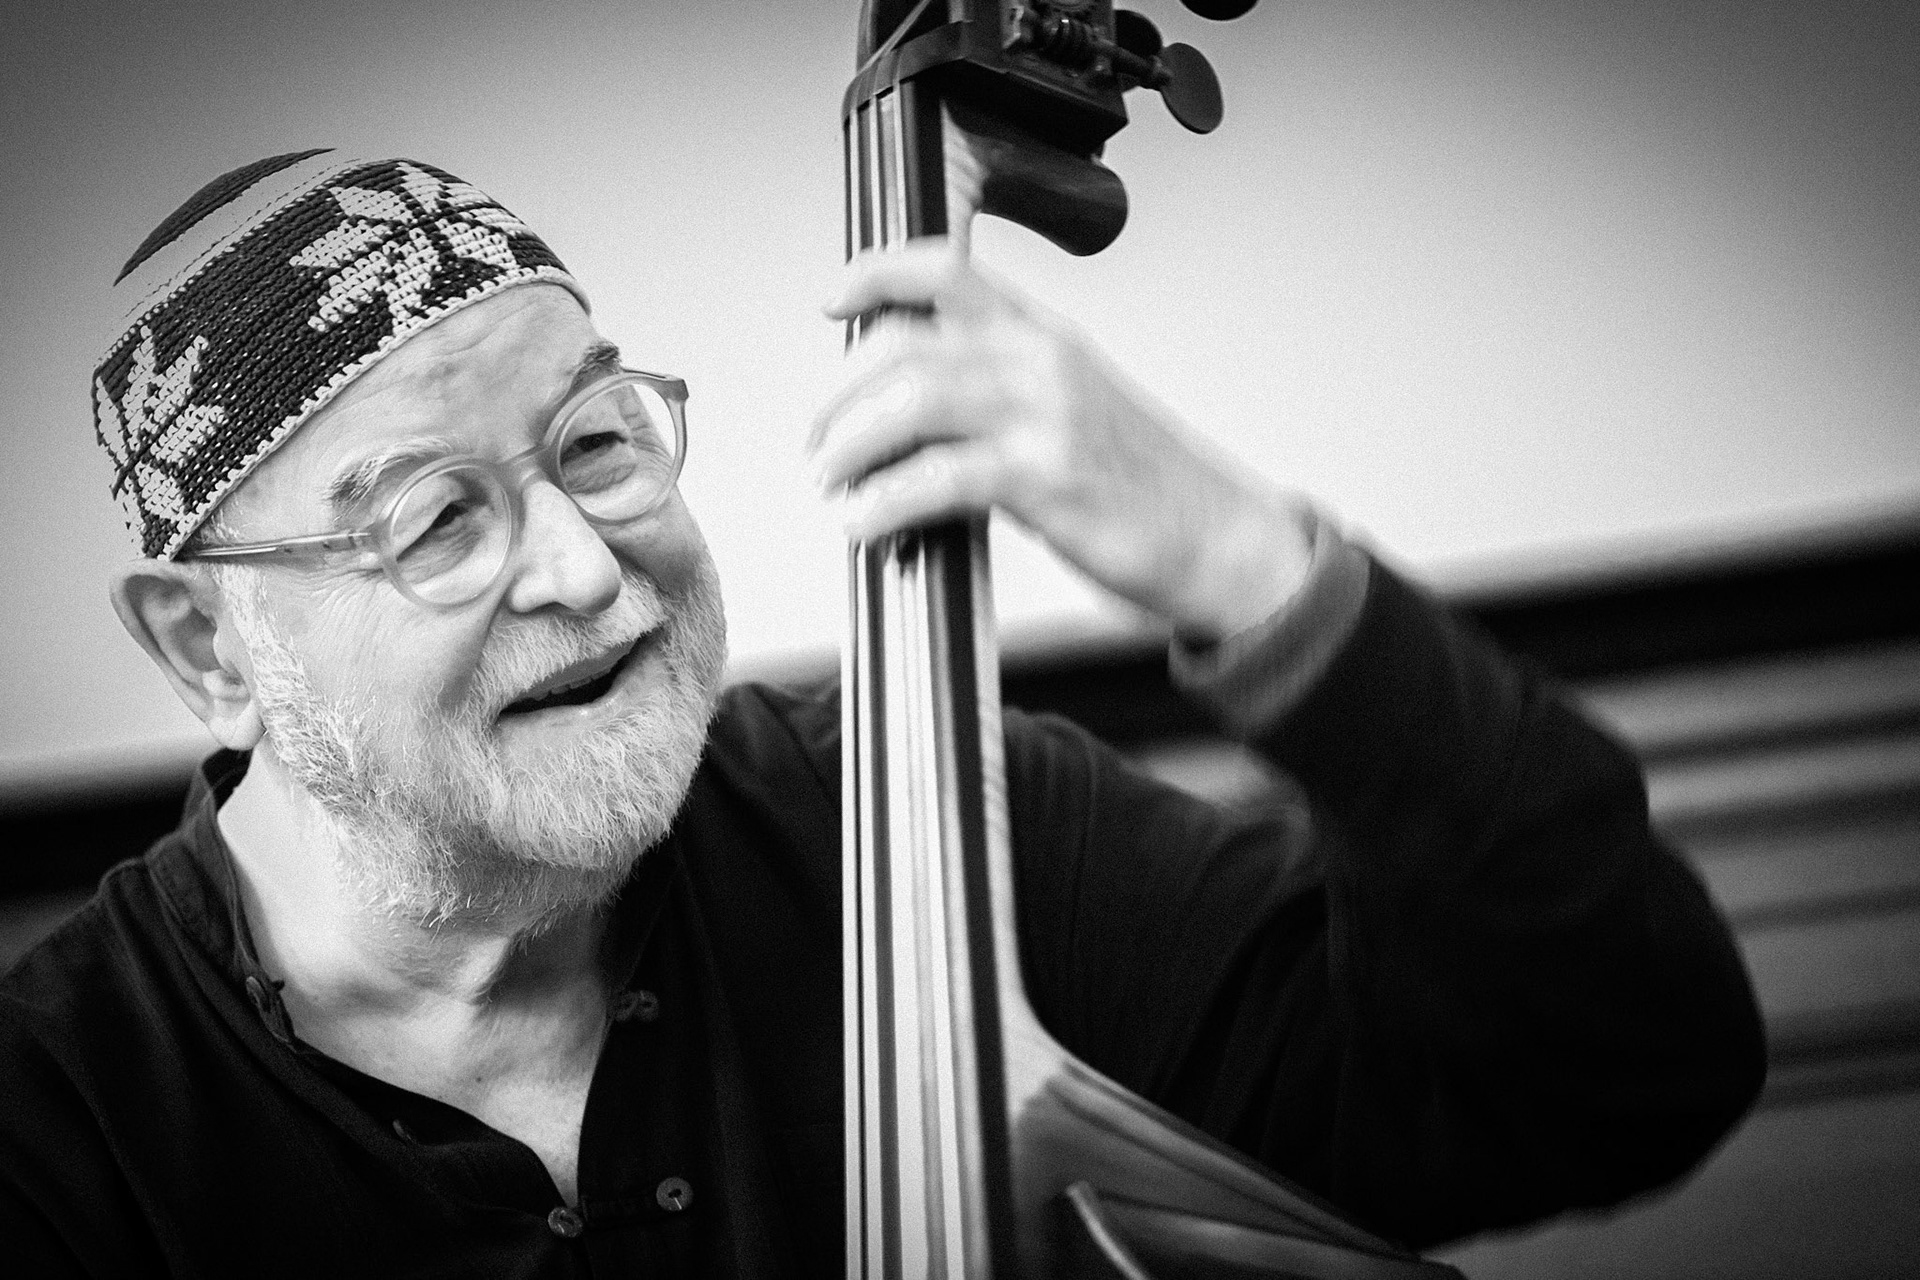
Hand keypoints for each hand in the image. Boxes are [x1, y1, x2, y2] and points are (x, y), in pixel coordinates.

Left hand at [810, 240, 1314, 641]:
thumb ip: (1002, 397)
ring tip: (833, 484)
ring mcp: (1047, 417)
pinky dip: (885, 502)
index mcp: (1046, 337)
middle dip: (841, 396)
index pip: (949, 271)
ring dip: (852, 446)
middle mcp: (1042, 362)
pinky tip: (866, 526)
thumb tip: (911, 416)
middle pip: (908, 345)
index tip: (834, 305)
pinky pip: (938, 478)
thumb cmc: (1146, 487)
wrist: (1221, 540)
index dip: (877, 276)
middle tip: (821, 444)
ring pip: (913, 401)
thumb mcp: (1074, 411)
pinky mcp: (1047, 478)